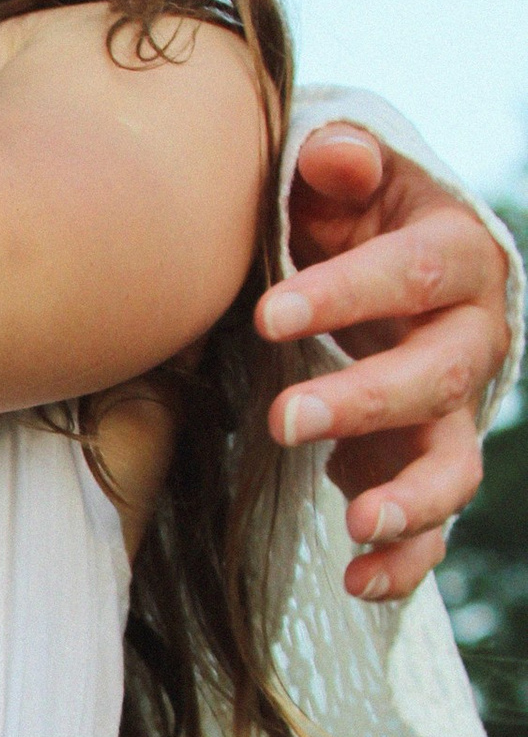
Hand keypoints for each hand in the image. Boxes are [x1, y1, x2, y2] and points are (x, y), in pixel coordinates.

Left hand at [266, 122, 512, 599]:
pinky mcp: (426, 467)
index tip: (267, 316)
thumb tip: (331, 155)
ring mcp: (454, 414)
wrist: (382, 270)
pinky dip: (405, 559)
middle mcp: (469, 340)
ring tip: (357, 524)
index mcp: (453, 257)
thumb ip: (337, 168)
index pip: (414, 274)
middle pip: (435, 376)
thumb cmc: (350, 220)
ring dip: (412, 498)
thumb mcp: (343, 183)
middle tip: (282, 419)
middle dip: (364, 400)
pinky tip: (358, 581)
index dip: (348, 295)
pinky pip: (434, 527)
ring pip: (455, 463)